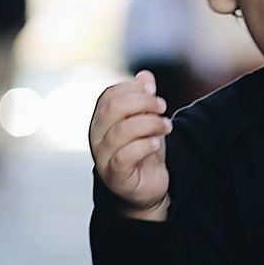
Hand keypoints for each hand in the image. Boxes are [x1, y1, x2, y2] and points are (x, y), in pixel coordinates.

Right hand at [90, 72, 171, 217]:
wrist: (147, 189)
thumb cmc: (144, 152)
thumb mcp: (148, 121)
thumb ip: (145, 99)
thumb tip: (146, 75)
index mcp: (101, 120)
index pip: (108, 95)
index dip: (132, 88)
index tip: (153, 91)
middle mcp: (96, 136)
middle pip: (113, 109)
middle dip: (143, 103)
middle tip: (163, 107)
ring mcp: (102, 157)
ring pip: (121, 130)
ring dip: (150, 123)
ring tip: (167, 126)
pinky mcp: (114, 176)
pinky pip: (125, 155)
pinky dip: (145, 145)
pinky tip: (157, 143)